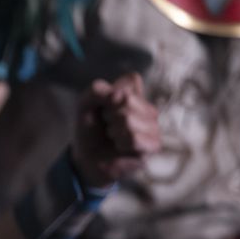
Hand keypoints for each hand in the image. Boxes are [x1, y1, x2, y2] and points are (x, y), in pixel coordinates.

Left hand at [71, 72, 160, 186]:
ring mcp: (154, 127)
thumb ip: (97, 90)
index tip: (103, 108)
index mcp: (137, 94)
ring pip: (129, 120)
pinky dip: (120, 142)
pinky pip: (134, 138)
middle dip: (108, 115)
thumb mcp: (85, 104)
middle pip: (127, 100)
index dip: (108, 96)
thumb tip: (119, 95)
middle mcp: (149, 109)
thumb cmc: (90, 130)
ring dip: (113, 130)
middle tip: (108, 126)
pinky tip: (120, 146)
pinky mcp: (153, 146)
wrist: (86, 158)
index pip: (130, 80)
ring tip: (113, 137)